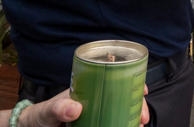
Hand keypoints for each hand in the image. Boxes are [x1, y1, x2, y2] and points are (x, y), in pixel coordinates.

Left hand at [15, 87, 149, 126]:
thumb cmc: (40, 115)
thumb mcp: (47, 110)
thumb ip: (58, 108)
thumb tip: (75, 109)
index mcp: (91, 89)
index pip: (117, 80)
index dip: (134, 83)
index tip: (143, 91)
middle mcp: (98, 101)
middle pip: (125, 99)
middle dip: (139, 107)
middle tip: (144, 119)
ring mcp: (98, 115)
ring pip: (121, 114)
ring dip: (133, 119)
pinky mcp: (96, 125)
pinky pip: (112, 124)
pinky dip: (123, 125)